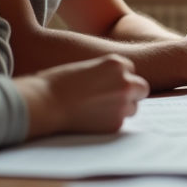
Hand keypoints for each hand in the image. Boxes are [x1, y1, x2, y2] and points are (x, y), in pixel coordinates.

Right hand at [18, 54, 149, 138]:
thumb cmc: (57, 83)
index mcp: (116, 64)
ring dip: (121, 108)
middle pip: (141, 88)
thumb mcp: (86, 68)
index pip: (130, 71)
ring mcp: (123, 103)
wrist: (45, 102)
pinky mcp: (116, 123)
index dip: (118, 78)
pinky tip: (91, 119)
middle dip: (131, 93)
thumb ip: (105, 75)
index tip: (106, 84)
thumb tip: (115, 86)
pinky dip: (109, 122)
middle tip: (113, 99)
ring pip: (133, 107)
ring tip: (97, 109)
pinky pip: (120, 123)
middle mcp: (125, 82)